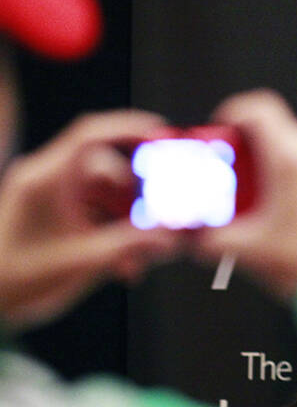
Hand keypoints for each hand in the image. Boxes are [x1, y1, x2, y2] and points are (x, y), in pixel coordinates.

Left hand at [0, 109, 177, 330]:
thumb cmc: (18, 279)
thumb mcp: (82, 262)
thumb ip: (129, 246)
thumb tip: (167, 238)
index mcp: (46, 180)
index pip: (90, 136)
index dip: (128, 128)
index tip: (160, 132)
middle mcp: (47, 180)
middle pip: (107, 168)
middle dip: (136, 196)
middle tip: (156, 220)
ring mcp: (51, 195)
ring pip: (105, 193)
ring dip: (127, 222)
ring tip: (136, 257)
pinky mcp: (55, 212)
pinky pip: (95, 211)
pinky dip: (113, 232)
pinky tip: (123, 263)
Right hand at [190, 90, 296, 297]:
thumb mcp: (250, 251)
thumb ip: (213, 238)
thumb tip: (200, 237)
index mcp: (294, 159)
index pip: (258, 108)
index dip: (234, 114)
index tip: (225, 132)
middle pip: (281, 135)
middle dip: (255, 156)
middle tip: (239, 185)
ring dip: (284, 173)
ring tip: (271, 210)